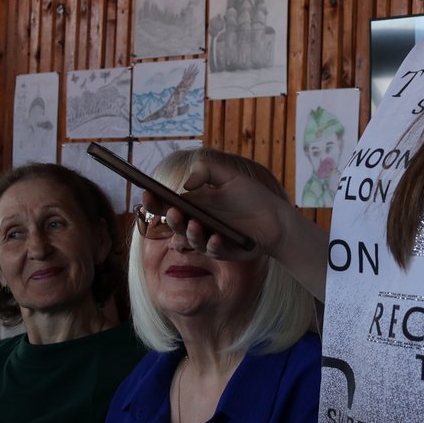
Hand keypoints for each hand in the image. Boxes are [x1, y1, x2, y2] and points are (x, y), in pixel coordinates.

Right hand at [145, 152, 289, 261]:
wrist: (276, 217)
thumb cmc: (251, 197)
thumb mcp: (229, 176)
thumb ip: (206, 170)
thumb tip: (185, 185)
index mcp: (194, 206)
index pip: (168, 205)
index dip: (155, 201)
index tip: (147, 193)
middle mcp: (197, 224)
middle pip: (176, 225)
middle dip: (172, 219)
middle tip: (173, 211)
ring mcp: (209, 240)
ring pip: (191, 241)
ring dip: (190, 234)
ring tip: (194, 224)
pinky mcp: (224, 252)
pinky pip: (214, 251)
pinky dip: (213, 245)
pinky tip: (216, 237)